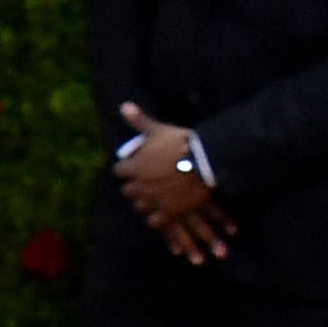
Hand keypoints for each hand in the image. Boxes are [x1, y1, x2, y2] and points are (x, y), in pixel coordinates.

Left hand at [114, 101, 233, 265]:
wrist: (208, 162)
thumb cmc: (181, 144)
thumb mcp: (158, 130)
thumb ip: (139, 121)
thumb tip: (124, 105)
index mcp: (134, 167)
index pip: (119, 171)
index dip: (127, 168)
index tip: (134, 165)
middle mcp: (140, 186)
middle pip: (128, 190)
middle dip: (135, 185)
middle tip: (145, 181)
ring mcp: (154, 200)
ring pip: (140, 205)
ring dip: (145, 201)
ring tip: (154, 196)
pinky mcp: (169, 212)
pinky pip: (154, 220)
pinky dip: (156, 217)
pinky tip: (162, 211)